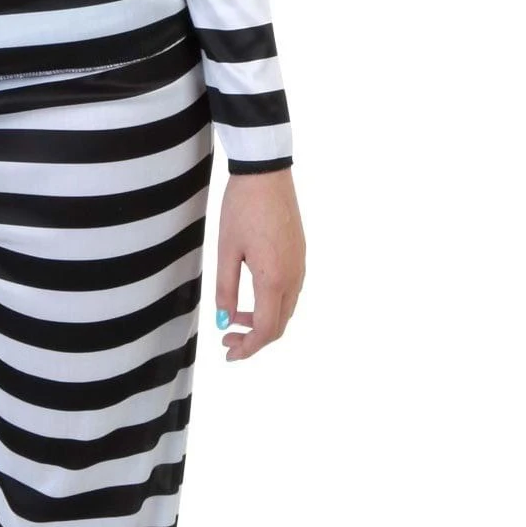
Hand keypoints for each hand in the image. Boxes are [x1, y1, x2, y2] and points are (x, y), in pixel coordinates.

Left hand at [214, 167, 304, 361]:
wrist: (266, 173)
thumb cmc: (242, 208)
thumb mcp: (226, 251)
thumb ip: (226, 290)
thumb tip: (225, 321)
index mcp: (274, 278)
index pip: (267, 329)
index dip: (248, 348)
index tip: (229, 353)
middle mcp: (294, 276)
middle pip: (279, 324)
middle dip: (254, 338)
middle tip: (227, 338)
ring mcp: (300, 265)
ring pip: (286, 309)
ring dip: (263, 321)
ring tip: (235, 318)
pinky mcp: (300, 254)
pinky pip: (290, 291)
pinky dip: (272, 304)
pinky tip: (252, 297)